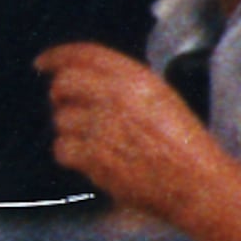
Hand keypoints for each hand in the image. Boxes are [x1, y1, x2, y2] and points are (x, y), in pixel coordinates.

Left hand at [40, 41, 240, 227]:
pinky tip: (92, 159)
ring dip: (71, 129)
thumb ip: (123, 85)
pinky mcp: (94, 158)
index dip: (58, 56)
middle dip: (60, 95)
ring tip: (98, 142)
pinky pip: (62, 148)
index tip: (43, 62)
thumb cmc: (183, 145)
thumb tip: (80, 80)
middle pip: (64, 84)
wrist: (196, 184)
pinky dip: (71, 154)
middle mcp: (118, 98)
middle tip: (67, 106)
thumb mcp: (160, 99)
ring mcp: (104, 128)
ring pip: (61, 119)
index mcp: (139, 79)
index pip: (86, 55)